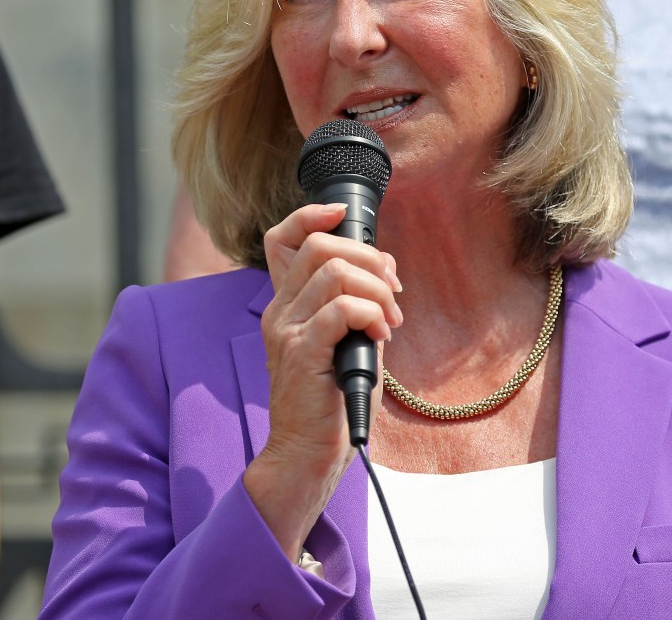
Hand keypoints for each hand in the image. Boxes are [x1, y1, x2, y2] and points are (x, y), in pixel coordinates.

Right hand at [242, 202, 402, 560]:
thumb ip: (358, 303)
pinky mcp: (301, 353)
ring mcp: (286, 331)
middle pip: (318, 246)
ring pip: (333, 272)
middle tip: (392, 291)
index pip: (282, 238)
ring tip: (389, 320)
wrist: (309, 456)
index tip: (344, 217)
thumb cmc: (332, 401)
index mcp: (286, 304)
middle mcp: (279, 311)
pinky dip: (370, 314)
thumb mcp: (348, 340)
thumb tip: (384, 267)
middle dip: (368, 257)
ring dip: (376, 289)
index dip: (312, 215)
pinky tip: (380, 336)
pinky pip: (341, 310)